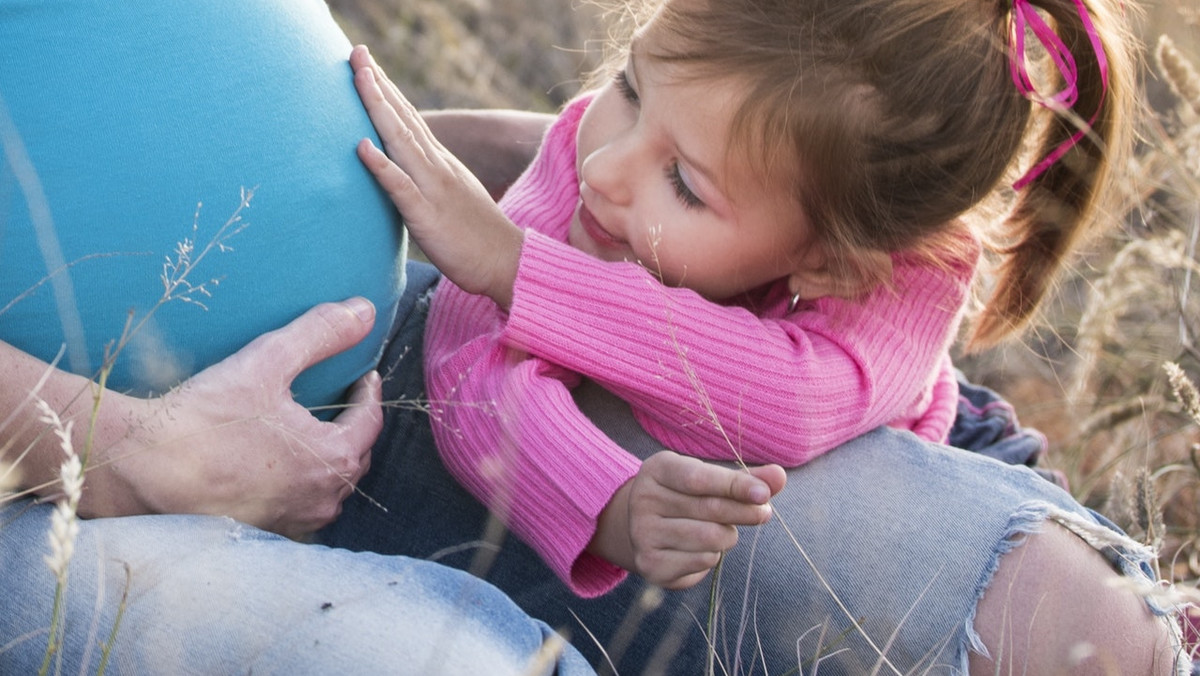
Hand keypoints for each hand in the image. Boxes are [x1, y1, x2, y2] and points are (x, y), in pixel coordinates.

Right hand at [87, 299, 383, 538]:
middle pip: (354, 458)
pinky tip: (278, 470)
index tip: (363, 377)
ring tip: (313, 435)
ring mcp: (292, 523)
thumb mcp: (268, 362)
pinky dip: (298, 486)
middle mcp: (321, 500)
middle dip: (353, 428)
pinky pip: (297, 508)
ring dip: (327, 462)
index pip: (370, 423)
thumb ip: (320, 334)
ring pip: (328, 489)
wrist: (142, 469)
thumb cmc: (206, 418)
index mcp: (333, 459)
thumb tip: (365, 310)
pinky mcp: (262, 534)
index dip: (368, 395)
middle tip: (342, 402)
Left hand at [350, 45, 523, 308]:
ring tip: (358, 78)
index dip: (387, 91)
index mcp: (440, 164)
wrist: (509, 263)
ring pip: (401, 142)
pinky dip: (382, 165)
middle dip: (378, 85)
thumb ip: (428, 179)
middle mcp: (437, 168)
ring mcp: (433, 189)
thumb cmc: (477, 238)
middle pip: (403, 119)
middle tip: (356, 52)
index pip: (410, 119)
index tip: (366, 63)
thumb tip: (405, 171)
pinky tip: (362, 146)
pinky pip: (401, 187)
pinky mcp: (428, 216)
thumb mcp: (451, 198)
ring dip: (378, 108)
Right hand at [590, 450, 786, 589]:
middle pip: (709, 509)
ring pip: (710, 538)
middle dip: (745, 512)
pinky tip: (703, 548)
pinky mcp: (650, 565)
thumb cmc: (686, 497)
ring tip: (722, 530)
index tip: (764, 494)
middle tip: (764, 513)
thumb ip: (744, 478)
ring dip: (728, 536)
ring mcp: (643, 533)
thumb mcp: (710, 480)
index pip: (699, 478)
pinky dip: (713, 556)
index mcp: (657, 469)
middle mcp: (643, 499)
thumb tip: (779, 476)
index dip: (735, 486)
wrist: (646, 529)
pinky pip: (702, 561)